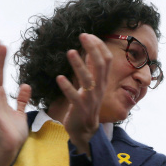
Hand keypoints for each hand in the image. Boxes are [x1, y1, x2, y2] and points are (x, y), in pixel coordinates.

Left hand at [56, 34, 110, 155]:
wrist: (85, 130)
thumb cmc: (86, 105)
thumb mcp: (92, 85)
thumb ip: (91, 69)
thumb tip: (89, 51)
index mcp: (103, 81)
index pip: (106, 60)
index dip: (99, 46)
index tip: (87, 35)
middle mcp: (99, 88)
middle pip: (100, 65)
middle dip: (92, 49)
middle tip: (82, 36)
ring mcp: (90, 98)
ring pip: (88, 79)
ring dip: (79, 65)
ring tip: (69, 52)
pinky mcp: (80, 108)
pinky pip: (74, 97)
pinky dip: (67, 87)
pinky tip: (59, 78)